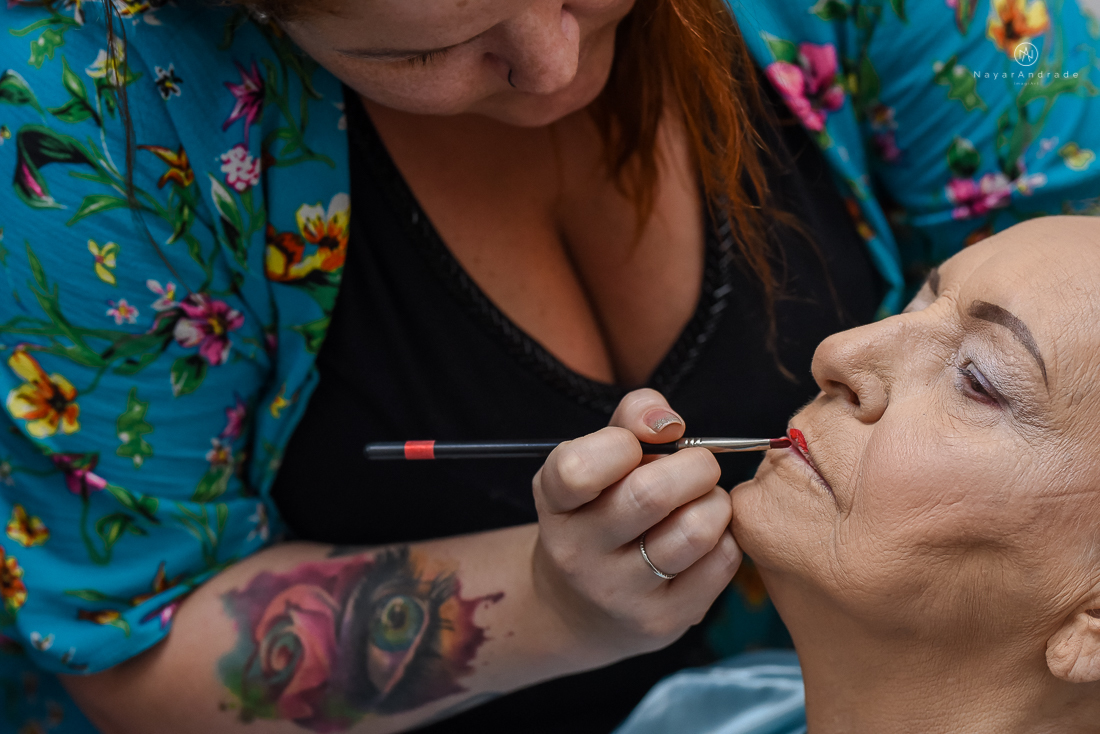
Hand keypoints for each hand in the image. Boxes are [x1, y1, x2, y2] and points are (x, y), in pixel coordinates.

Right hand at [531, 388, 741, 659]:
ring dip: (715, 503)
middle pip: (651, 494)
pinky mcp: (662, 621)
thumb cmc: (598, 511)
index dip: (624, 442)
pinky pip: (720, 562)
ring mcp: (619, 593)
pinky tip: (703, 540)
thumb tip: (668, 420)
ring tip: (702, 503)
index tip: (638, 445)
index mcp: (555, 502)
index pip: (579, 468)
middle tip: (695, 468)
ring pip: (696, 530)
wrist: (580, 608)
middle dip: (694, 465)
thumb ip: (630, 420)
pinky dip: (724, 538)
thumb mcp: (594, 459)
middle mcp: (577, 552)